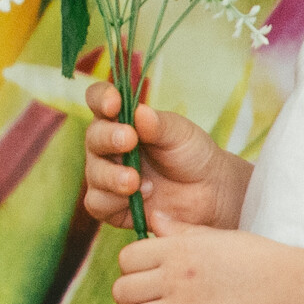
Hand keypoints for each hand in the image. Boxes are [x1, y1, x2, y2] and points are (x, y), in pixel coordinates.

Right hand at [83, 84, 245, 235]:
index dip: (100, 98)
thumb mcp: (180, 133)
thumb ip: (158, 125)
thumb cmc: (191, 154)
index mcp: (120, 120)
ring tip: (135, 180)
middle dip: (108, 138)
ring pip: (94, 173)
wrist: (210, 192)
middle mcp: (107, 146)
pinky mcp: (110, 205)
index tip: (114, 103)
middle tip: (129, 140)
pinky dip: (115, 200)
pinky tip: (140, 196)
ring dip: (112, 175)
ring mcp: (106, 176)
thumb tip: (139, 112)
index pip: (98, 100)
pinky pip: (98, 203)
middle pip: (93, 137)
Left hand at [112, 217, 299, 303]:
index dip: (132, 274)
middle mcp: (176, 277)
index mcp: (179, 250)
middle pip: (121, 292)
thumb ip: (184, 233)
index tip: (149, 286)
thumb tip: (155, 220)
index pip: (127, 259)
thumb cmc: (265, 263)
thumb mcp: (221, 238)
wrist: (300, 291)